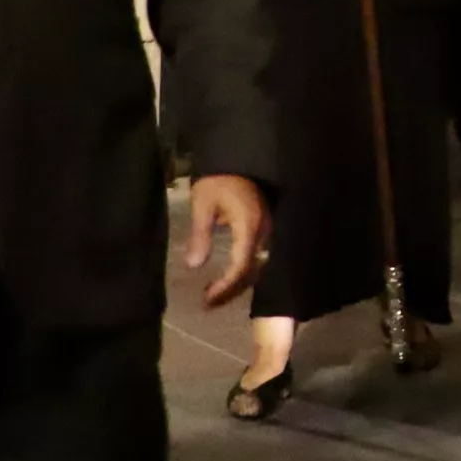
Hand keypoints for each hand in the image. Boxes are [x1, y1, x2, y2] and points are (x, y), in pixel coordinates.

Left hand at [179, 174, 268, 309]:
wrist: (237, 156)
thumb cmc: (217, 179)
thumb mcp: (202, 204)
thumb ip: (200, 235)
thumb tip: (194, 265)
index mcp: (249, 226)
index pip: (241, 265)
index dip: (226, 285)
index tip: (207, 298)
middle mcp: (263, 231)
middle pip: (252, 270)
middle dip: (231, 290)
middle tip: (209, 304)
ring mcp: (266, 229)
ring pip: (256, 265)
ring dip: (237, 282)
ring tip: (215, 294)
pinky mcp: (263, 227)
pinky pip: (256, 255)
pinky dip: (242, 270)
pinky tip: (228, 276)